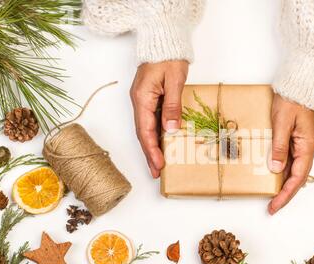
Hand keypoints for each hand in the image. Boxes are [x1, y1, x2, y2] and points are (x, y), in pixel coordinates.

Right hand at [130, 60, 188, 177]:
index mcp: (142, 97)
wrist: (164, 40)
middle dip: (149, 154)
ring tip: (158, 165)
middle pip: (143, 133)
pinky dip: (155, 135)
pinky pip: (150, 121)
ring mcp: (143, 100)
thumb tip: (170, 130)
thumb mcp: (174, 81)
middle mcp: (139, 101)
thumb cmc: (168, 57)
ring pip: (146, 128)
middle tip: (156, 173)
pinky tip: (161, 145)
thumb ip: (172, 106)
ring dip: (151, 147)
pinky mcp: (149, 99)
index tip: (158, 165)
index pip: (146, 130)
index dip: (152, 149)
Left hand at [268, 95, 313, 214]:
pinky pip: (291, 158)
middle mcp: (308, 147)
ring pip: (295, 169)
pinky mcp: (298, 137)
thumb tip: (276, 169)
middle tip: (271, 205)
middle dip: (285, 193)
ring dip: (284, 183)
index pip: (297, 177)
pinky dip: (283, 169)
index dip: (286, 194)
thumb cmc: (293, 98)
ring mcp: (304, 142)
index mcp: (307, 145)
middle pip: (298, 177)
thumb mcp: (282, 123)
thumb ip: (279, 147)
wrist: (301, 81)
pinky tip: (273, 174)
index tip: (274, 205)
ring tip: (270, 195)